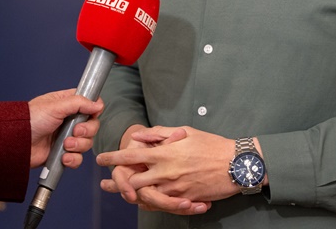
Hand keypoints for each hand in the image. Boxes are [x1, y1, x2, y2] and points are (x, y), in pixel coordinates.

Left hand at [27, 89, 103, 167]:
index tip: (92, 113)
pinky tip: (63, 157)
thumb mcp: (55, 106)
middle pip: (92, 126)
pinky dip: (73, 159)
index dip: (94, 110)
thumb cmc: (30, 120)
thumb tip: (98, 104)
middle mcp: (69, 121)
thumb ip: (79, 103)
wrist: (16, 143)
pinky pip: (77, 158)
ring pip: (87, 143)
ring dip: (78, 145)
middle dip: (87, 131)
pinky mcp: (62, 154)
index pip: (90, 105)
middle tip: (76, 131)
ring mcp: (66, 138)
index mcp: (68, 105)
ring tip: (65, 145)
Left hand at [98, 126, 236, 212]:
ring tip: (122, 195)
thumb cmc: (211, 145)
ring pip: (144, 195)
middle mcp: (166, 172)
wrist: (234, 164)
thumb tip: (139, 135)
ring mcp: (174, 188)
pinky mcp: (183, 199)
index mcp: (165, 153)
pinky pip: (161, 204)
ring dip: (130, 195)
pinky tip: (144, 201)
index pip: (132, 155)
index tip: (101, 159)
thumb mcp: (185, 131)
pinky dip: (150, 203)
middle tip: (106, 183)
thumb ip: (160, 133)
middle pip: (132, 180)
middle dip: (117, 181)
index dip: (113, 157)